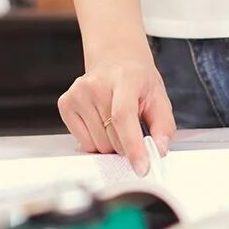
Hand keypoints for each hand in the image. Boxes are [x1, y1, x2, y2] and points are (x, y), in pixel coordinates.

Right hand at [58, 50, 175, 176]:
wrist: (115, 60)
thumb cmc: (137, 81)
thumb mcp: (158, 98)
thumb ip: (164, 126)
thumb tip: (159, 150)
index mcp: (125, 78)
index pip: (123, 116)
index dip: (133, 145)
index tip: (141, 168)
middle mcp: (97, 84)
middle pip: (112, 138)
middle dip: (126, 145)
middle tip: (131, 128)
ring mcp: (78, 93)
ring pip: (98, 146)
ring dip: (111, 144)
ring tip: (114, 121)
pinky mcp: (65, 103)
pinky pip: (83, 144)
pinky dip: (96, 142)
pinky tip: (100, 122)